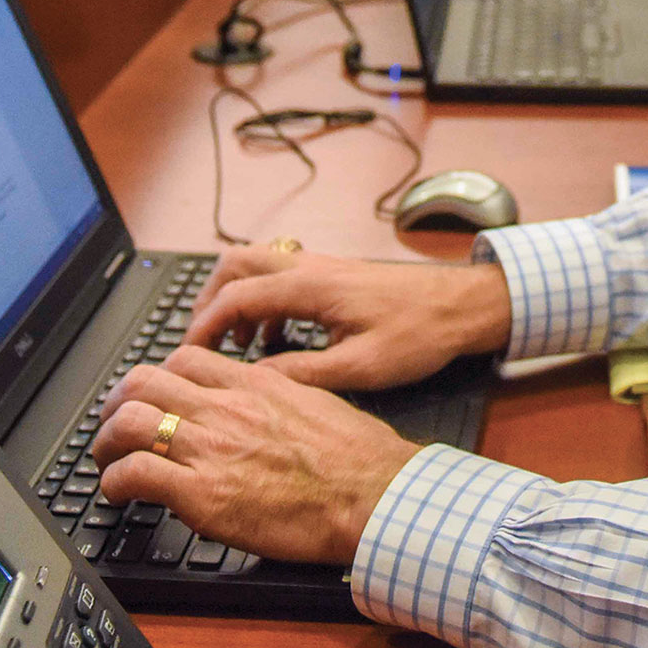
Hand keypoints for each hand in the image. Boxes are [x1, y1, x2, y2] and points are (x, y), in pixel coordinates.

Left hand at [93, 346, 420, 565]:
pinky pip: (135, 473)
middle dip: (116, 402)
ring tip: (105, 460)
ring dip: (105, 441)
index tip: (153, 396)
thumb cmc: (360, 459)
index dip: (158, 377)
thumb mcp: (317, 404)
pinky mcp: (202, 493)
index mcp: (255, 383)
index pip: (185, 359)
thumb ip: (279, 397)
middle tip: (113, 424)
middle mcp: (226, 407)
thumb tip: (264, 403)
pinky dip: (114, 481)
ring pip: (129, 420)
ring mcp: (211, 448)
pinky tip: (117, 492)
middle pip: (143, 381)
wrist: (374, 496)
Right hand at [180, 247, 511, 391]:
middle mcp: (309, 267)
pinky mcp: (333, 276)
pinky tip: (274, 343)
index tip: (186, 355)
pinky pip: (280, 278)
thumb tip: (254, 382)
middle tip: (200, 343)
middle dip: (209, 302)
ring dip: (236, 301)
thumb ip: (302, 373)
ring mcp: (321, 267)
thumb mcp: (359, 367)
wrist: (461, 306)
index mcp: (308, 286)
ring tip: (234, 347)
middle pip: (235, 266)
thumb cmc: (419, 333)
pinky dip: (263, 304)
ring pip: (256, 267)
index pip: (235, 296)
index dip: (203, 325)